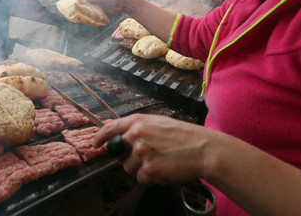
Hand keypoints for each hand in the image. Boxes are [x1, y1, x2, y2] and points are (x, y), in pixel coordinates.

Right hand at [84, 0, 130, 13]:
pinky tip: (88, 13)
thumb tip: (86, 0)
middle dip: (85, 1)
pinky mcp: (103, 7)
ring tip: (82, 10)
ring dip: (88, 6)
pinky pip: (96, 8)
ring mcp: (101, 1)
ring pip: (92, 4)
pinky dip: (92, 10)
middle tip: (78, 5)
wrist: (124, 3)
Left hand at [93, 114, 213, 183]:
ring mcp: (141, 153)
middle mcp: (136, 135)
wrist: (204, 149)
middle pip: (119, 153)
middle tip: (148, 157)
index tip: (96, 144)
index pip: (110, 128)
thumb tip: (123, 138)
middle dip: (129, 158)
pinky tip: (165, 170)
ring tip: (161, 162)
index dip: (100, 137)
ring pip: (129, 168)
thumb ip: (139, 129)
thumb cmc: (185, 136)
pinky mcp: (149, 169)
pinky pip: (141, 178)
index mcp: (138, 121)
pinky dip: (151, 178)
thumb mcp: (158, 123)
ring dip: (142, 169)